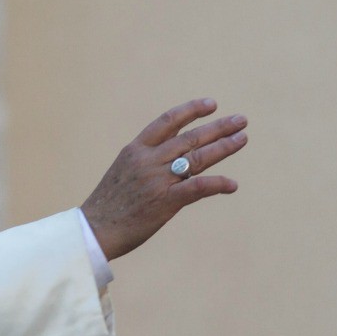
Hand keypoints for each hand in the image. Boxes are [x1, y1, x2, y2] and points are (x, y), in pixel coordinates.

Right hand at [80, 98, 247, 259]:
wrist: (94, 230)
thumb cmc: (108, 206)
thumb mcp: (123, 173)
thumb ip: (146, 162)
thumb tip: (173, 160)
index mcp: (136, 150)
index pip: (168, 121)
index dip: (192, 110)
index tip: (211, 104)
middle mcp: (148, 159)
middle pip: (190, 137)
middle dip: (218, 127)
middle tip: (241, 120)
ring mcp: (157, 179)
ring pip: (197, 157)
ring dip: (224, 147)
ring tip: (242, 138)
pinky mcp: (165, 202)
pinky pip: (197, 188)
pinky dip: (217, 184)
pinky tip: (232, 185)